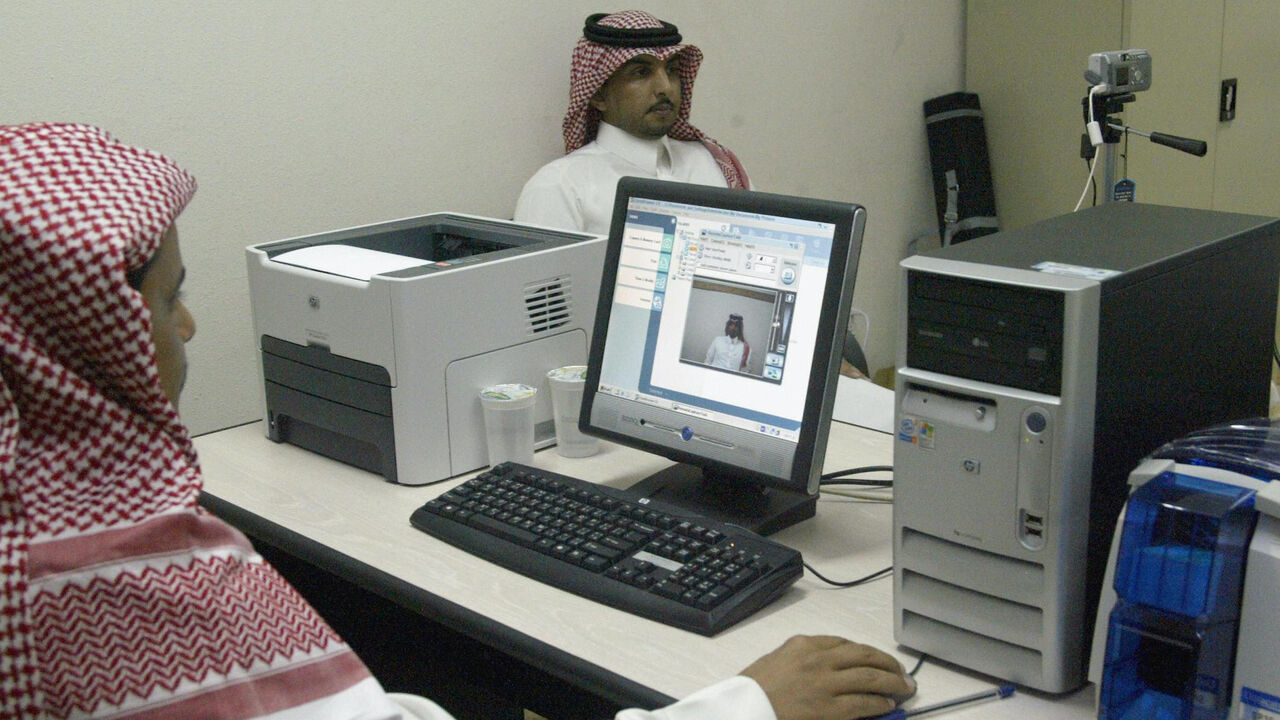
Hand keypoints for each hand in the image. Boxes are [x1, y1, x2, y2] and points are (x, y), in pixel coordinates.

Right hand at [740, 635, 913, 719]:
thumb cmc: (753, 690)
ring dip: (892, 682)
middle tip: (901, 672)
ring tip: (904, 688)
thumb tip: (833, 669)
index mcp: (803, 645)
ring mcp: (824, 684)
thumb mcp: (777, 662)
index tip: (877, 659)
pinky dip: (879, 703)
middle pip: (864, 656)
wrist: (742, 709)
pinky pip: (862, 703)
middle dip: (888, 663)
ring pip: (869, 677)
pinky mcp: (827, 709)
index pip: (844, 643)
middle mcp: (817, 659)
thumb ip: (804, 660)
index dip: (867, 652)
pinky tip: (888, 705)